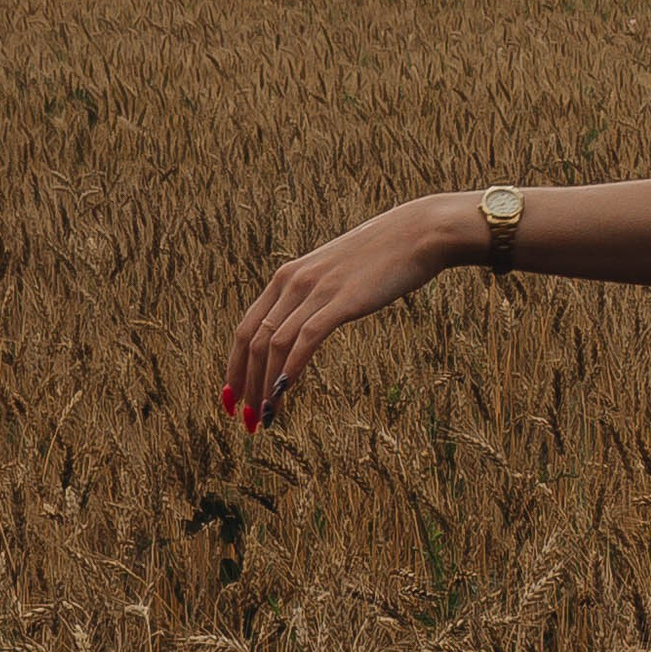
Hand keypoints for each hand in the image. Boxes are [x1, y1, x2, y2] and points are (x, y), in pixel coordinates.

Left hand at [222, 197, 455, 427]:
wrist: (418, 233)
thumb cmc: (382, 256)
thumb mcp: (335, 274)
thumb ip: (314, 296)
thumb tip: (304, 326)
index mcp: (287, 277)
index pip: (246, 328)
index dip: (235, 366)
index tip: (232, 396)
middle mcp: (293, 282)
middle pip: (254, 340)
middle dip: (245, 383)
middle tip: (245, 418)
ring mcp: (317, 290)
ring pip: (275, 344)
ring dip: (265, 385)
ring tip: (264, 416)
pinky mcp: (342, 300)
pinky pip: (306, 339)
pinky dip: (291, 369)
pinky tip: (285, 392)